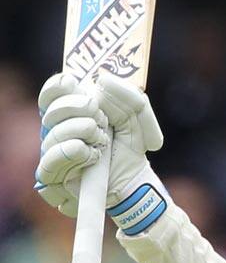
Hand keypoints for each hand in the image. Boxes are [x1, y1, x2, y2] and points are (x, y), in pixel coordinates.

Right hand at [37, 71, 167, 232]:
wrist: (134, 183)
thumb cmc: (129, 147)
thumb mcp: (139, 118)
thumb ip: (130, 96)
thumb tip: (104, 79)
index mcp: (70, 113)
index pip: (51, 93)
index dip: (58, 86)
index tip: (74, 83)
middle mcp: (56, 132)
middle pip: (50, 112)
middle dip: (78, 108)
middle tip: (101, 117)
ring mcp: (52, 154)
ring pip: (52, 135)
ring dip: (81, 131)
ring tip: (102, 140)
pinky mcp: (52, 179)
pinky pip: (50, 162)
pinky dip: (73, 153)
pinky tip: (91, 155)